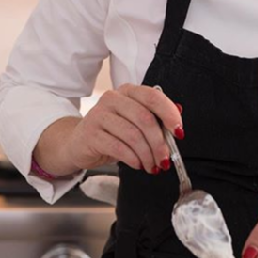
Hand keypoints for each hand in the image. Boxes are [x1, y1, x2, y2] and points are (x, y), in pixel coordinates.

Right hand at [65, 84, 182, 173]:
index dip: (169, 114)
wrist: (78, 143)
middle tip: (165, 159)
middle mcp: (112, 99)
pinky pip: (118, 147)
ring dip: (147, 155)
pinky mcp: (91, 133)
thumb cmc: (111, 132)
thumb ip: (155, 117)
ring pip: (133, 135)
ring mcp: (99, 115)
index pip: (153, 97)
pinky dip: (133, 159)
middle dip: (159, 143)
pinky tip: (137, 164)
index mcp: (127, 91)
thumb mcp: (134, 122)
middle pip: (144, 118)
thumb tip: (178, 113)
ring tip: (152, 166)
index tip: (179, 132)